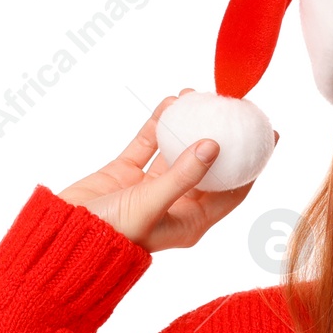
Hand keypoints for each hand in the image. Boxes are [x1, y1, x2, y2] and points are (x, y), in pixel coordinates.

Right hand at [56, 89, 265, 251]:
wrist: (63, 237)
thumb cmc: (112, 233)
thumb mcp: (152, 204)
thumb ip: (182, 176)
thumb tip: (214, 145)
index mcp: (192, 221)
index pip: (234, 191)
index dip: (253, 164)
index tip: (268, 136)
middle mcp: (176, 204)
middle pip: (211, 166)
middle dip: (224, 137)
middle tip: (238, 107)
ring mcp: (150, 187)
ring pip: (178, 149)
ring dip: (189, 124)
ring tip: (200, 95)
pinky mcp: (126, 173)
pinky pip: (148, 143)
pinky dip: (159, 124)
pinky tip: (171, 101)